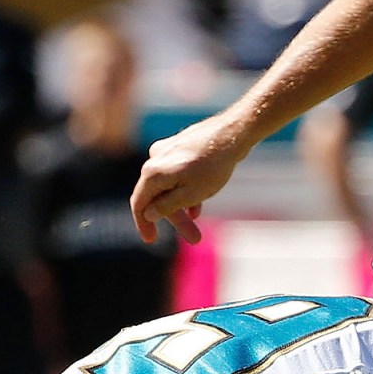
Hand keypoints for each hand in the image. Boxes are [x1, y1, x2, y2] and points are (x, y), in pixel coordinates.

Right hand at [130, 111, 249, 243]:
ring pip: (168, 184)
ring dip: (181, 204)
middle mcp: (154, 159)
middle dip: (175, 218)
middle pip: (157, 195)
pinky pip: (176, 173)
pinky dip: (185, 188)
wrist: (233, 133)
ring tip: (197, 220)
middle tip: (194, 238)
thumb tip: (148, 214)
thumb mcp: (190, 195)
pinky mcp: (180, 145)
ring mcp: (167, 150)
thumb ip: (166, 207)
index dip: (144, 224)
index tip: (151, 240)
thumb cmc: (212, 166)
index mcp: (152, 173)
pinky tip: (198, 202)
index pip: (139, 204)